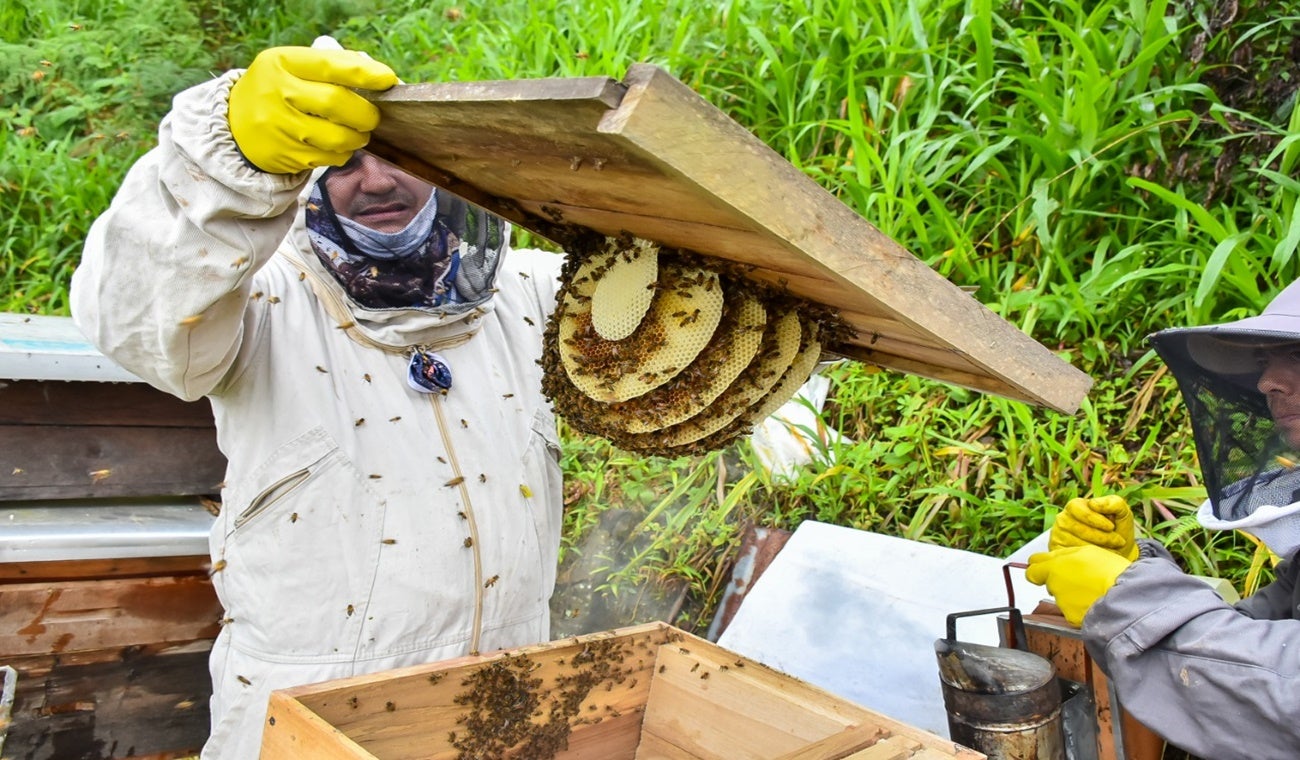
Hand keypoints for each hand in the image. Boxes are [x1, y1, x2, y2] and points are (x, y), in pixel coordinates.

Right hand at [228, 46, 397, 173]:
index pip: (330, 65)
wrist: (234, 125)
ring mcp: (280, 127)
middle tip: (373, 116)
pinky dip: (343, 153)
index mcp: (281, 63)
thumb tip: (379, 77)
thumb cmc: (277, 90)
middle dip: (366, 113)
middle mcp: (277, 93)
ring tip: (358, 132)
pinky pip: (329, 158)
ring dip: (358, 137)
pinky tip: (337, 146)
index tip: (387, 80)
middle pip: (337, 103)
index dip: (364, 73)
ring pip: (337, 137)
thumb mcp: (291, 67)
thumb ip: (330, 65)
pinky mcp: (286, 156)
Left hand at [1026, 545, 1130, 626]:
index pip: (1032, 571)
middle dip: (1059, 581)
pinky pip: (1072, 611)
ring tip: (1093, 590)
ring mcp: (1062, 603)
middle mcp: (1054, 586)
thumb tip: (1049, 557)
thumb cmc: (1109, 569)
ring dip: (1072, 594)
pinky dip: (1080, 608)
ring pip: (1062, 597)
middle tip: (1080, 579)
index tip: (1042, 569)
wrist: (1126, 595)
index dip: (1038, 569)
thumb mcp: (1087, 551)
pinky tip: (1094, 601)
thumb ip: (1063, 554)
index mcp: (1054, 567)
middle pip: (1049, 583)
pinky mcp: (1071, 618)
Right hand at [1050, 495, 1137, 560]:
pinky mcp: (1058, 552)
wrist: (1118, 551)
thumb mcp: (1122, 513)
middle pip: (1081, 530)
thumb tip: (1093, 504)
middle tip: (1118, 542)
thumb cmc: (1118, 530)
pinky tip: (1099, 558)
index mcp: (1075, 506)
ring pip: (1077, 544)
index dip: (1098, 521)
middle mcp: (1062, 520)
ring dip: (1099, 549)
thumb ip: (1114, 503)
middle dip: (1103, 537)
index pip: (1081, 512)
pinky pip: (1072, 557)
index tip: (1112, 527)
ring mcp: (1058, 536)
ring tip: (1112, 550)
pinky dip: (1090, 560)